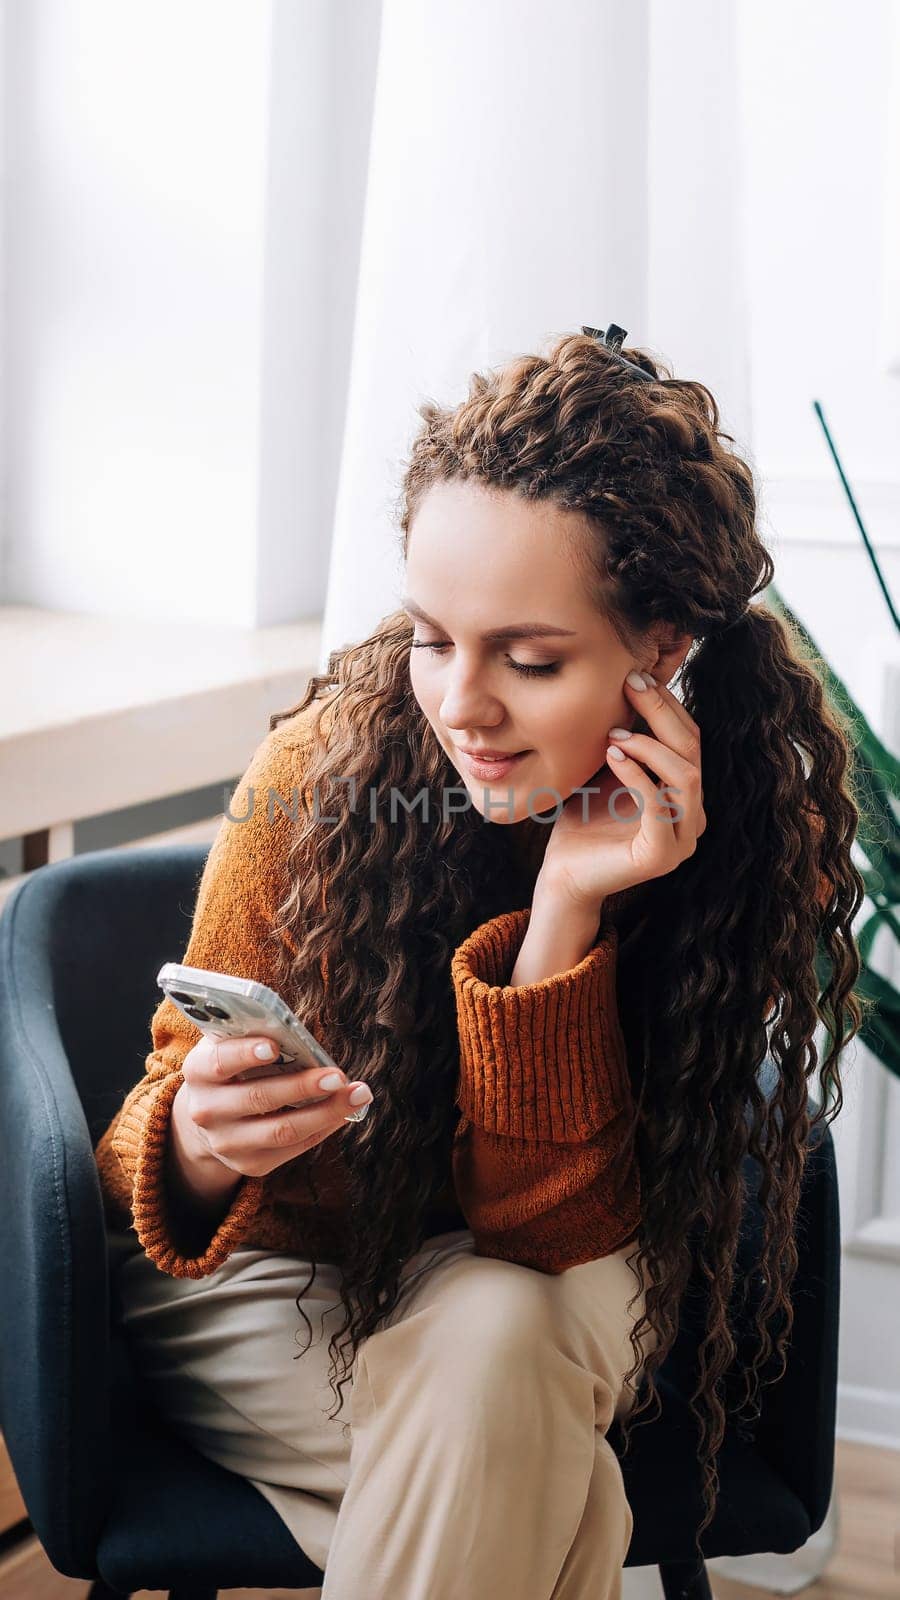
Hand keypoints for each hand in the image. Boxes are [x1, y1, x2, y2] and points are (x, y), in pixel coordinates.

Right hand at [177, 1034, 373, 1180]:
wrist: (210, 1115)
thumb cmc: (232, 1067)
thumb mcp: (231, 1044)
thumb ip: (254, 1033)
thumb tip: (297, 1029)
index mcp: (199, 1072)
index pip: (219, 1062)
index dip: (244, 1054)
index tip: (274, 1046)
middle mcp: (207, 1111)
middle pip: (259, 1099)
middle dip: (302, 1086)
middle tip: (337, 1075)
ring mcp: (227, 1143)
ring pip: (282, 1130)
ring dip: (325, 1112)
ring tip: (358, 1094)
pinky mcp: (250, 1165)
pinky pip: (294, 1148)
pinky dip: (324, 1127)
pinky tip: (345, 1111)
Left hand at [536, 669, 705, 916]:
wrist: (564, 873)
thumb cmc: (584, 820)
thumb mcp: (608, 768)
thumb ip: (626, 738)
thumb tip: (628, 683)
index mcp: (686, 794)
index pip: (690, 738)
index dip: (667, 704)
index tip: (635, 675)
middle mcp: (693, 815)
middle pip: (692, 750)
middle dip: (661, 712)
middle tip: (630, 684)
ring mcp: (683, 838)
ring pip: (685, 775)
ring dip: (649, 745)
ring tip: (614, 731)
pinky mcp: (663, 855)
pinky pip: (659, 804)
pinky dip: (636, 774)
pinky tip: (612, 754)